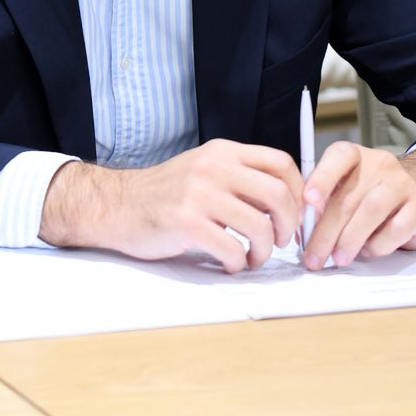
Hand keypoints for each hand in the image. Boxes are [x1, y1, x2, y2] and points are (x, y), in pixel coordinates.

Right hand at [40, 139, 303, 272]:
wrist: (116, 205)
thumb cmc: (164, 195)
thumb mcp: (203, 170)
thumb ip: (239, 178)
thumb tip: (286, 202)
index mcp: (222, 153)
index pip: (281, 163)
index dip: (299, 192)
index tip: (296, 214)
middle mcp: (213, 167)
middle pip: (278, 194)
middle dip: (289, 225)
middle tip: (281, 241)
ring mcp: (198, 194)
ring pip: (260, 226)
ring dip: (264, 251)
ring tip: (253, 257)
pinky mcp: (186, 223)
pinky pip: (232, 249)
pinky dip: (238, 263)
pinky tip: (229, 263)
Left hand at [299, 144, 415, 269]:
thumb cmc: (367, 196)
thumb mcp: (342, 192)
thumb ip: (322, 204)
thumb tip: (302, 229)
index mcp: (354, 155)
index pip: (338, 157)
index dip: (322, 178)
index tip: (308, 200)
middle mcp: (379, 164)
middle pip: (349, 197)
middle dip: (326, 231)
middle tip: (314, 256)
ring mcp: (403, 184)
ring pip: (372, 211)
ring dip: (350, 239)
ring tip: (339, 258)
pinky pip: (397, 229)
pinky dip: (378, 244)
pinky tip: (367, 251)